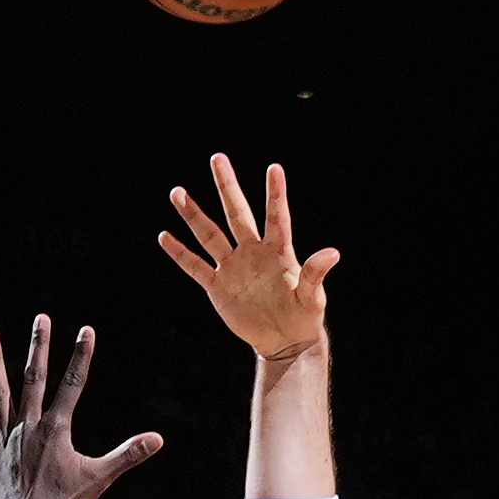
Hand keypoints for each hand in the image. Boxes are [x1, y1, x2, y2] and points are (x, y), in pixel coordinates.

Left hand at [0, 317, 160, 498]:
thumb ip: (128, 455)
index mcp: (55, 431)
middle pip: (33, 379)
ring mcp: (6, 442)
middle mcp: (28, 429)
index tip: (86, 330)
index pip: (72, 385)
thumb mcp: (99, 479)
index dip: (81, 356)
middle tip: (41, 318)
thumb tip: (157, 439)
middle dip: (39, 347)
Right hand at [159, 155, 337, 357]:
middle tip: (217, 158)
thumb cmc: (303, 316)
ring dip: (194, 215)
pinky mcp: (218, 287)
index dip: (275, 194)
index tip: (274, 168)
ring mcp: (233, 267)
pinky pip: (195, 267)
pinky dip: (180, 254)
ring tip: (177, 192)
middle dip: (227, 187)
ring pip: (210, 235)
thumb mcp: (312, 297)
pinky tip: (164, 237)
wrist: (284, 340)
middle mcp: (252, 252)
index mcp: (277, 251)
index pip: (276, 217)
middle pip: (236, 214)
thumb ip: (315, 273)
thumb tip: (333, 253)